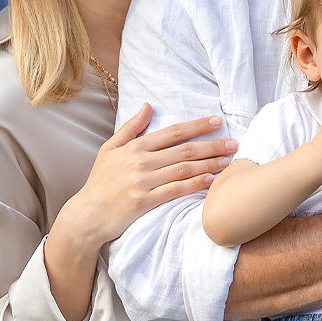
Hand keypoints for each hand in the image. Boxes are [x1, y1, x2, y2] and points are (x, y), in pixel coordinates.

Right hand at [62, 104, 234, 245]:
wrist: (88, 214)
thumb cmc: (100, 181)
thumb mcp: (109, 149)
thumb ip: (130, 128)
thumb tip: (147, 106)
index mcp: (135, 147)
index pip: (173, 132)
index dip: (197, 126)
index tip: (217, 122)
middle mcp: (141, 162)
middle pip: (184, 150)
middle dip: (212, 145)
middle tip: (233, 143)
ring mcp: (143, 182)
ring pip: (183, 169)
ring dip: (209, 164)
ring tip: (228, 162)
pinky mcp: (145, 202)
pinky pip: (175, 191)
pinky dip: (194, 185)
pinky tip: (210, 181)